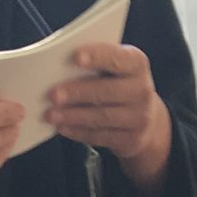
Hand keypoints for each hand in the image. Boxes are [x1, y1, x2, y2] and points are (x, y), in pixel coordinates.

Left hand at [48, 43, 171, 187]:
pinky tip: (62, 128)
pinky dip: (78, 132)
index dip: (97, 56)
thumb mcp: (115, 69)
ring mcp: (139, 117)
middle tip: (53, 95)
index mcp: (137, 64)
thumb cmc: (119, 85)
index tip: (75, 56)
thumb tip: (58, 67)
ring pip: (102, 117)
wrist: (145, 118)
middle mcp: (142, 90)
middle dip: (78, 92)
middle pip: (107, 91)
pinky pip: (101, 136)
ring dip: (73, 116)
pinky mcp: (132, 140)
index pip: (118, 57)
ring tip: (51, 115)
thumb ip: (96, 64)